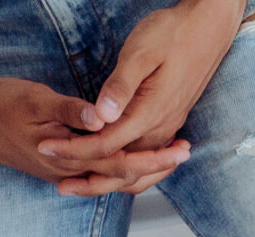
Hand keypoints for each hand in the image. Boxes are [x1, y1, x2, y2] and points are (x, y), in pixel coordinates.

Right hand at [0, 76, 189, 191]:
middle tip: (185, 151)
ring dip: (143, 170)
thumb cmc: (0, 104)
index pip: (122, 163)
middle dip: (157, 166)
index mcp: (69, 157)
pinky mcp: (62, 167)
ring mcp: (66, 172)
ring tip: (170, 156)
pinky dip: (122, 169)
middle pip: (124, 177)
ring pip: (113, 179)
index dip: (154, 158)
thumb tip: (101, 118)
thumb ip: (70, 110)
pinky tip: (137, 160)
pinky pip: (99, 173)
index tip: (179, 148)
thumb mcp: (36, 100)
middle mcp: (71, 171)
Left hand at [34, 0, 238, 192]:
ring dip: (110, 180)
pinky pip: (147, 159)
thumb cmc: (172, 35)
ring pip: (138, 170)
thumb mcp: (141, 53)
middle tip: (61, 187)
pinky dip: (128, 171)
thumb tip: (101, 116)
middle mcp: (160, 127)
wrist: (208, 30)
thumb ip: (121, 87)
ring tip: (82, 184)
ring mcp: (167, 128)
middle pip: (123, 167)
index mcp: (150, 112)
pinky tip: (112, 169)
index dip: (74, 149)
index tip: (46, 147)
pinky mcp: (169, 123)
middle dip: (90, 179)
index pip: (106, 143)